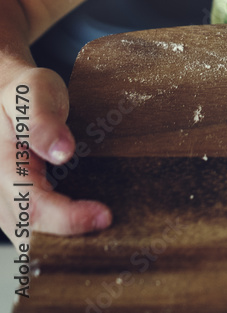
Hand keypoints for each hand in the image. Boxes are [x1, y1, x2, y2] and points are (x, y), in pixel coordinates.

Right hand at [0, 65, 111, 238]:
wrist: (7, 95)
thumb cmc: (23, 92)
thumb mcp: (34, 91)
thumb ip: (43, 121)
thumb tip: (61, 152)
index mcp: (2, 166)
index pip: (32, 206)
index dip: (68, 218)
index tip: (104, 216)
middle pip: (30, 230)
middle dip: (71, 235)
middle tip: (114, 225)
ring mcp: (3, 201)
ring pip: (30, 234)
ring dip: (65, 236)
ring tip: (105, 223)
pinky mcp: (13, 203)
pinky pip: (32, 226)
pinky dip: (60, 228)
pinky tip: (88, 219)